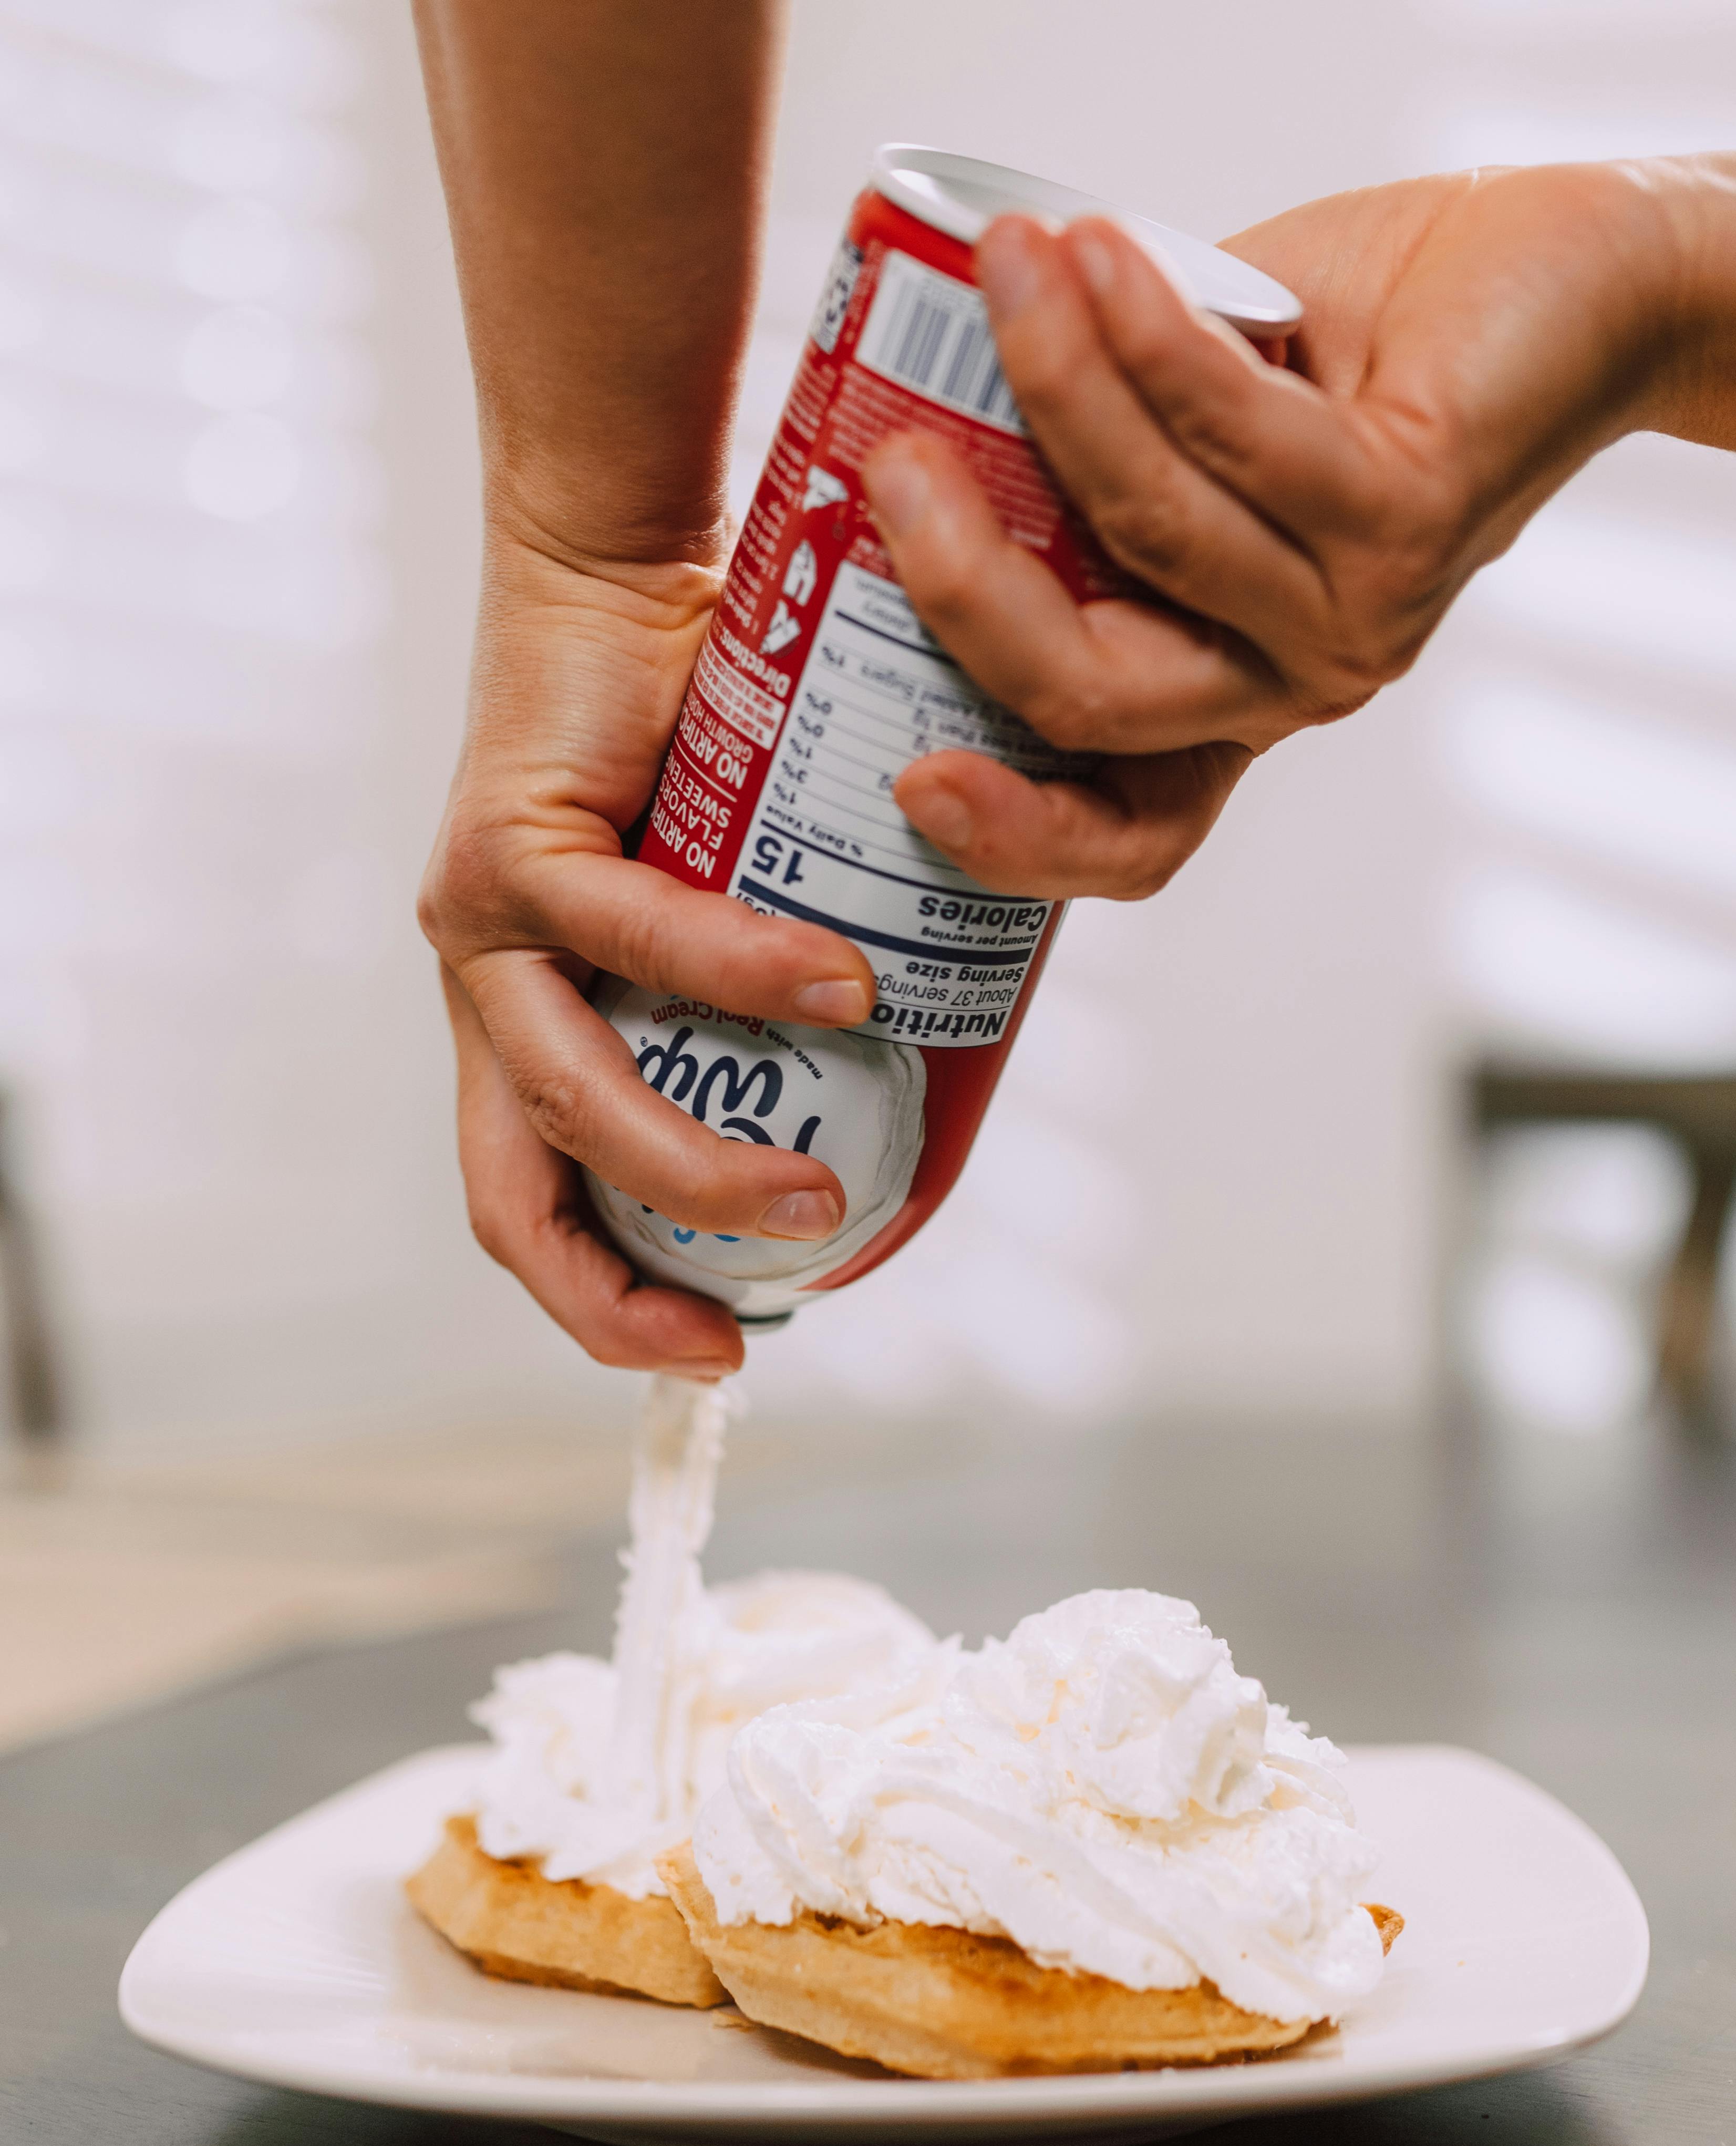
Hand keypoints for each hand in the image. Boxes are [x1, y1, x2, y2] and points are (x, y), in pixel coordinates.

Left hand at [417, 534, 877, 1376]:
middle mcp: (490, 993)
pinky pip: (628, 939)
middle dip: (634, 1282)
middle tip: (769, 1294)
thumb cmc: (713, 736)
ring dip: (698, 1162)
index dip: (608, 1306)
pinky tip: (841, 990)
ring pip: (566, 1097)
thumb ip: (789, 1002)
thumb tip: (923, 1083)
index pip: (537, 1208)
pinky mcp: (501, 844)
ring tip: (822, 1183)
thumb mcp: (750, 903)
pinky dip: (740, 977)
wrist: (625, 561)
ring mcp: (479, 927)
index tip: (723, 1349)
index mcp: (536, 1026)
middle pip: (525, 1191)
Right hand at [862, 156, 1734, 902]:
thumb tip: (910, 422)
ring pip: (1153, 540)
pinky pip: (1239, 434)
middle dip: (968, 591)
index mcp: (1229, 697)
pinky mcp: (1407, 513)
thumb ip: (1078, 474)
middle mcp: (1291, 683)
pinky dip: (1145, 338)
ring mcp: (1354, 613)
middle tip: (889, 469)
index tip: (912, 789)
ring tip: (1000, 275)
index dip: (1016, 839)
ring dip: (1053, 392)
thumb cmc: (1349, 357)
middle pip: (1096, 697)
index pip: (1129, 835)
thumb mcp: (1183, 447)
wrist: (1550, 277)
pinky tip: (1090, 258)